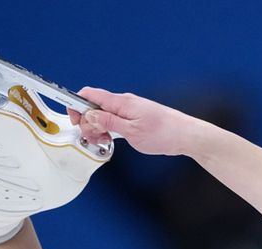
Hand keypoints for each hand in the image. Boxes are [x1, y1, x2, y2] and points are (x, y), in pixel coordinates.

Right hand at [68, 88, 192, 156]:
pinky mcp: (135, 117)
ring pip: (104, 114)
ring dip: (98, 127)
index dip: (76, 105)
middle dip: (87, 121)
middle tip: (92, 137)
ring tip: (103, 140)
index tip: (75, 120)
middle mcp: (124, 102)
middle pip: (94, 106)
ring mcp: (130, 109)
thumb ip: (108, 123)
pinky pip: (114, 119)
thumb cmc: (164, 133)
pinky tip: (112, 138)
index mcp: (121, 102)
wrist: (186, 135)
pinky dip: (108, 128)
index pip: (89, 95)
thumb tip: (89, 116)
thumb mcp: (131, 132)